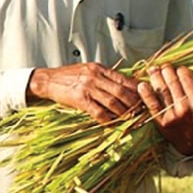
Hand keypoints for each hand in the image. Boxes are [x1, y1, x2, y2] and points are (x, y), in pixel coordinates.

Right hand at [27, 63, 143, 122]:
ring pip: (113, 102)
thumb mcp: (88, 70)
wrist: (48, 80)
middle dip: (133, 103)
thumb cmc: (68, 76)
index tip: (144, 96)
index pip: (124, 79)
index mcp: (99, 69)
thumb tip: (123, 85)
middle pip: (121, 91)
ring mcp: (88, 88)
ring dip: (123, 112)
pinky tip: (112, 123)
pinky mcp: (80, 99)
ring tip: (129, 118)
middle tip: (140, 111)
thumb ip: (104, 77)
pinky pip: (98, 112)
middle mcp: (95, 77)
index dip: (137, 89)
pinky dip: (107, 119)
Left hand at [138, 63, 192, 155]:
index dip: (181, 71)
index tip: (179, 68)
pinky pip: (152, 105)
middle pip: (173, 83)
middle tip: (164, 65)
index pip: (187, 79)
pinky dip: (146, 94)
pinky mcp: (161, 121)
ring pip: (162, 91)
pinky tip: (142, 85)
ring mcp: (172, 115)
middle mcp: (184, 107)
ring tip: (152, 69)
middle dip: (167, 71)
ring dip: (155, 78)